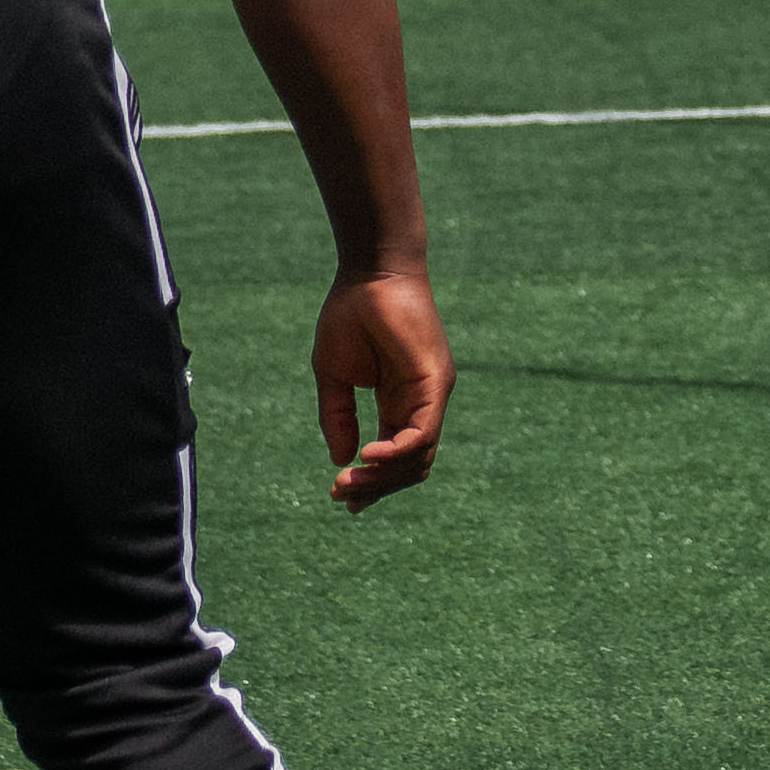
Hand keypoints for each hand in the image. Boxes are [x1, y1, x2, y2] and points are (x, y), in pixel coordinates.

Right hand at [314, 266, 450, 507]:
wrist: (369, 272)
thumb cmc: (351, 314)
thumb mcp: (333, 375)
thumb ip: (338, 417)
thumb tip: (342, 459)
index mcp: (399, 403)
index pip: (395, 456)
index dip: (371, 482)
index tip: (342, 497)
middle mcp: (421, 404)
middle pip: (409, 465)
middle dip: (375, 487)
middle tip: (342, 494)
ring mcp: (433, 395)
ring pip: (418, 456)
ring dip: (383, 477)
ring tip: (349, 480)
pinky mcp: (436, 382)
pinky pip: (422, 432)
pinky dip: (396, 451)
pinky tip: (367, 456)